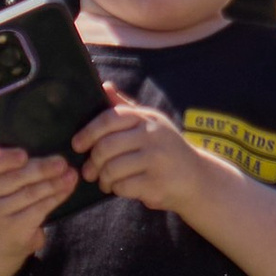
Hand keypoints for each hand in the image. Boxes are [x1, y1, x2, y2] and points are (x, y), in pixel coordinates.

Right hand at [0, 141, 79, 275]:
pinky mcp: (12, 230)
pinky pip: (38, 209)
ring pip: (29, 194)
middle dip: (41, 169)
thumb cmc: (1, 197)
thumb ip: (4, 158)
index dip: (3, 158)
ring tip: (71, 174)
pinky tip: (67, 189)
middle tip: (62, 162)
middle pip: (13, 179)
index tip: (24, 154)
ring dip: (54, 183)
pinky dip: (55, 197)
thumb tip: (17, 132)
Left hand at [72, 92, 212, 215]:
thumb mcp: (151, 124)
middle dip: (92, 161)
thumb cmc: (167, 150)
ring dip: (103, 179)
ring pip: (112, 169)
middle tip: (89, 171)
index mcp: (148, 118)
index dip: (88, 132)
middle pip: (106, 147)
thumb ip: (126, 107)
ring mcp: (156, 160)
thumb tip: (104, 85)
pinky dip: (116, 189)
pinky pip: (123, 186)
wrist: (198, 179)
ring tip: (104, 182)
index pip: (110, 118)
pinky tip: (119, 188)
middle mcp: (153, 136)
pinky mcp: (157, 183)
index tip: (77, 145)